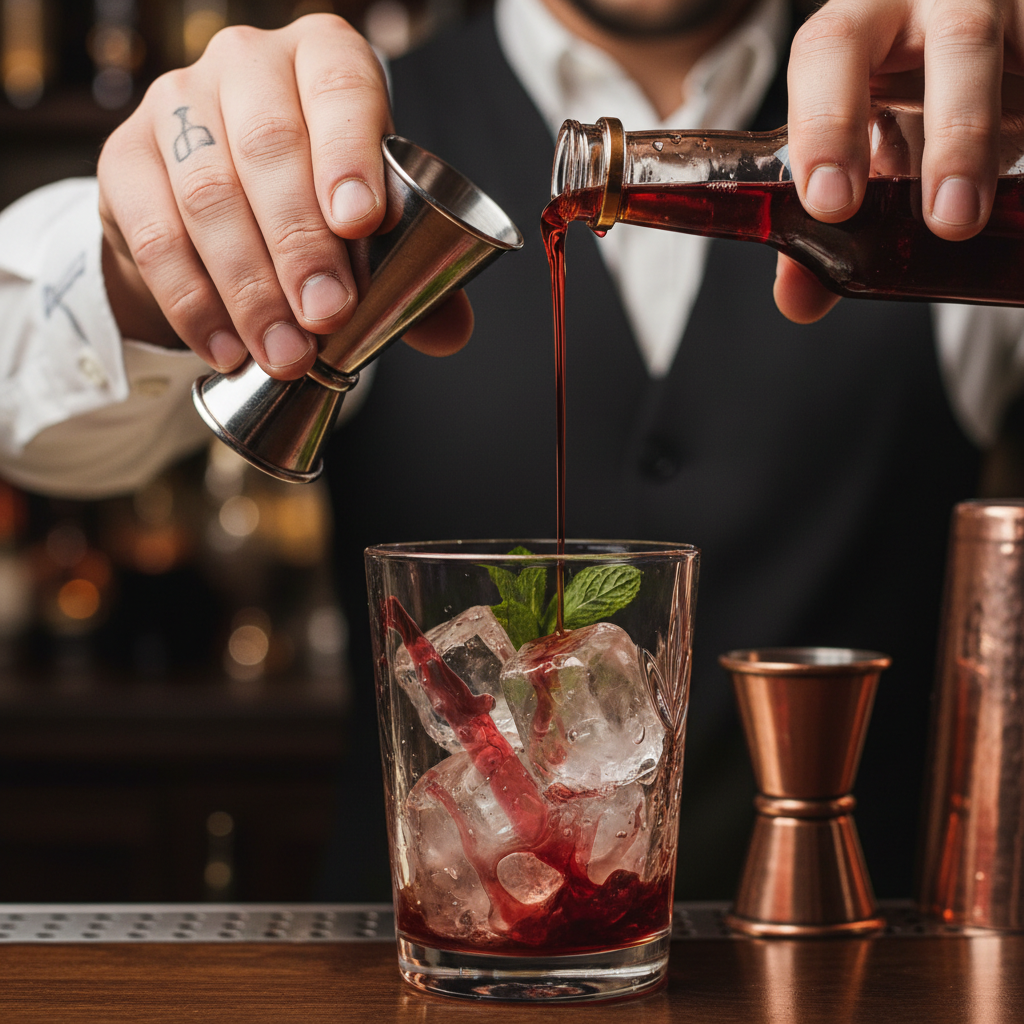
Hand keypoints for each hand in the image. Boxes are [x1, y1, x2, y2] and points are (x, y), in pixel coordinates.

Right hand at [98, 14, 471, 379]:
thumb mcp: (371, 224)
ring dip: (250, 288)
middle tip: (326, 317)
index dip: (349, 153)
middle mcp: (247, 64)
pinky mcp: (123, 158)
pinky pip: (153, 235)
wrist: (221, 209)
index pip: (339, 86)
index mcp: (324, 61)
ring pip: (208, 195)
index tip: (360, 224)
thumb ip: (415, 272)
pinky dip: (192, 302)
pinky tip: (226, 349)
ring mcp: (176, 103)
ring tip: (284, 354)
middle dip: (301, 245)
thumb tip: (451, 334)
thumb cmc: (314, 204)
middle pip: (269, 148)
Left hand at [775, 0, 1023, 322]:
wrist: (963, 57)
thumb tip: (799, 300)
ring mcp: (1005, 9)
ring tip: (973, 218)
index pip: (827, 53)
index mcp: (859, 29)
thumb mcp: (859, 153)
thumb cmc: (897, 103)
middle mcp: (932, 4)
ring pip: (1010, 53)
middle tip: (946, 221)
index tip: (830, 203)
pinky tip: (1018, 194)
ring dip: (993, 141)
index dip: (825, 125)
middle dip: (956, 133)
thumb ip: (825, 220)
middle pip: (956, 40)